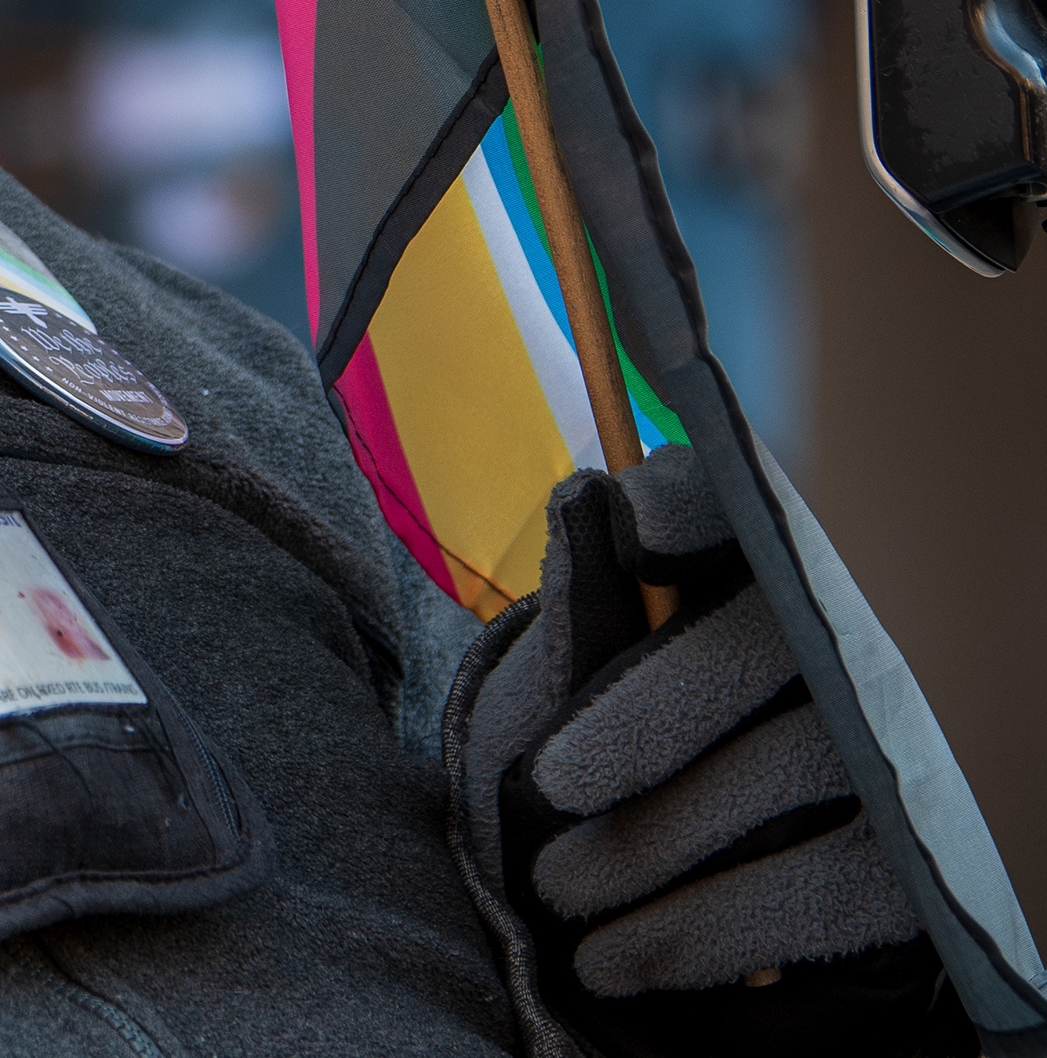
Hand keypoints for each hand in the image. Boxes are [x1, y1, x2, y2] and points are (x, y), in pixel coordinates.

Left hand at [457, 447, 958, 1056]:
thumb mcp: (603, 672)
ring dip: (658, 841)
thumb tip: (592, 503)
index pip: (730, 503)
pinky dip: (709, 930)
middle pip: (759, 643)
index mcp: (759, 572)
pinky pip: (827, 889)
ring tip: (559, 891)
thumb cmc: (636, 745)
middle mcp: (843, 643)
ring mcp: (893, 748)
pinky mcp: (917, 856)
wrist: (729, 867)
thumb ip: (599, 598)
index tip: (631, 523)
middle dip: (644, 715)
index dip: (687, 506)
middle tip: (545, 785)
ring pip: (793, 768)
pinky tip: (621, 959)